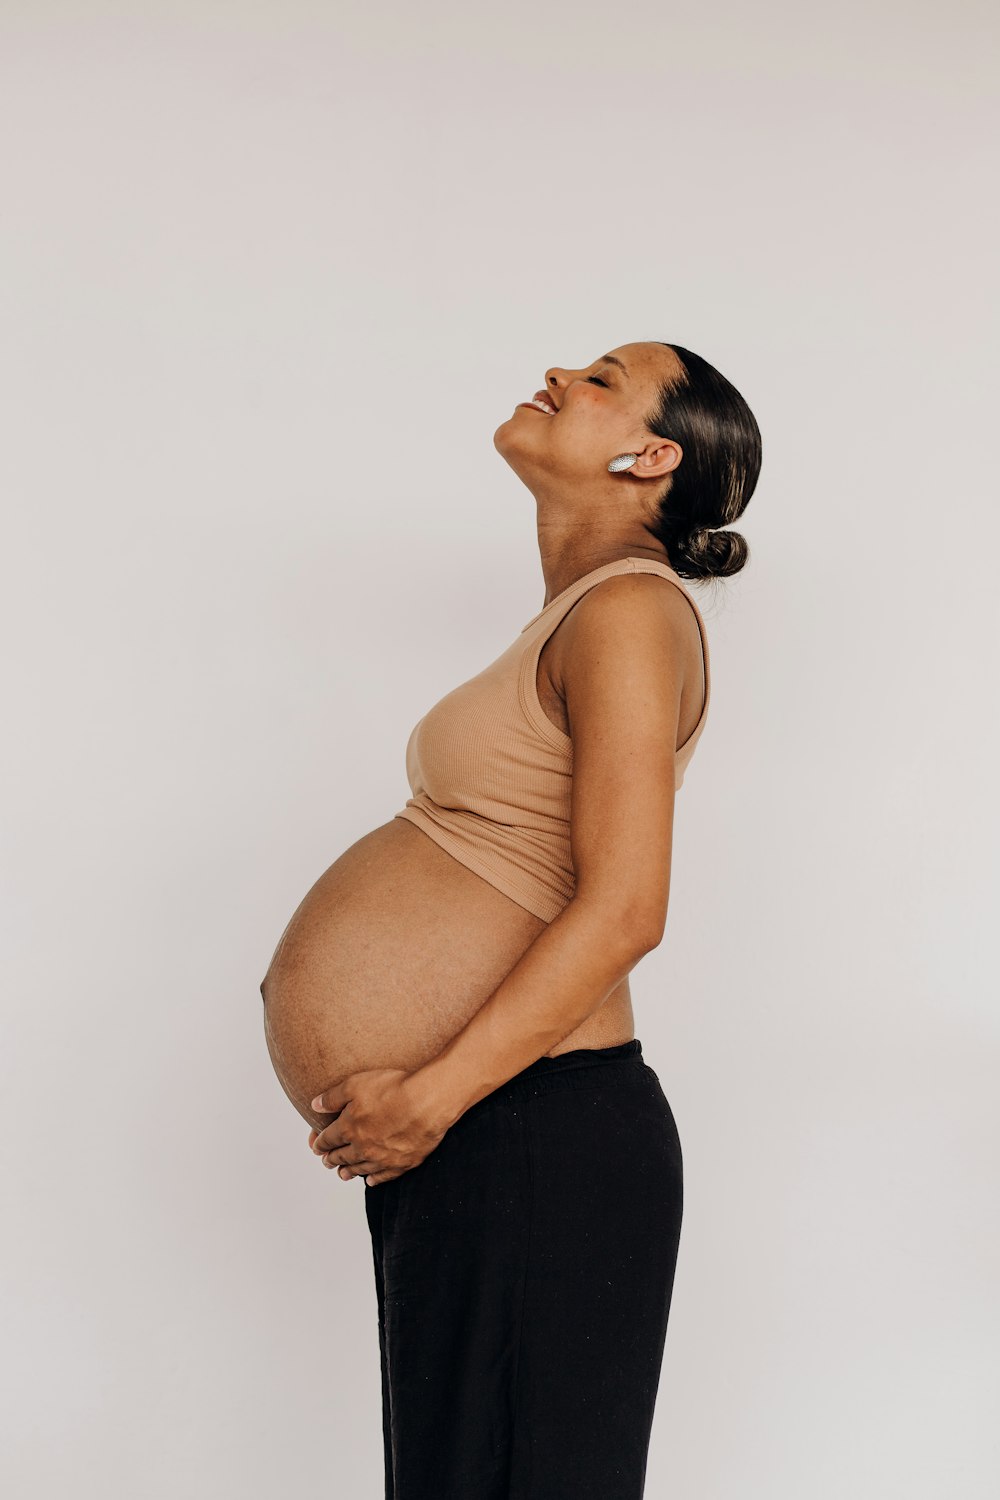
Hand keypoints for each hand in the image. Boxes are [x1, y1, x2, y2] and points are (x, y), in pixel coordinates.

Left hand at [307, 1068, 448, 1185]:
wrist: (427, 1102)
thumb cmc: (393, 1089)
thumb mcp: (356, 1084)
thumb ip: (332, 1097)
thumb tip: (314, 1105)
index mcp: (348, 1128)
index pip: (328, 1139)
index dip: (320, 1143)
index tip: (316, 1146)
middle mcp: (362, 1148)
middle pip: (342, 1156)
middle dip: (331, 1159)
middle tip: (326, 1161)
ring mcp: (382, 1158)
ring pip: (360, 1169)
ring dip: (348, 1172)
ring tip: (342, 1174)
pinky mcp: (402, 1164)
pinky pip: (383, 1176)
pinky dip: (374, 1179)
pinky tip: (370, 1181)